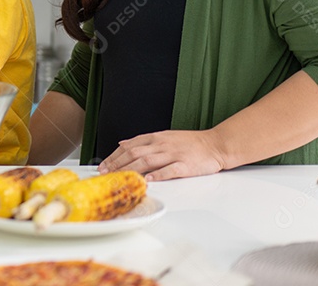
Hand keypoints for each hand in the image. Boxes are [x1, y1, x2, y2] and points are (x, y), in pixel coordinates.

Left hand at [97, 129, 225, 180]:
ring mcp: (173, 154)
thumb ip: (142, 141)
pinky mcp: (186, 165)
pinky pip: (170, 170)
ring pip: (147, 161)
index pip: (129, 146)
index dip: (113, 156)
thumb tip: (122, 144)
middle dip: (117, 164)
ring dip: (131, 170)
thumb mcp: (163, 136)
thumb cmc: (190, 143)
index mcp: (155, 138)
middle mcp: (162, 144)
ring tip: (119, 178)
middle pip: (134, 154)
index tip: (102, 166)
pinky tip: (148, 180)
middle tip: (105, 174)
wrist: (215, 144)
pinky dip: (158, 175)